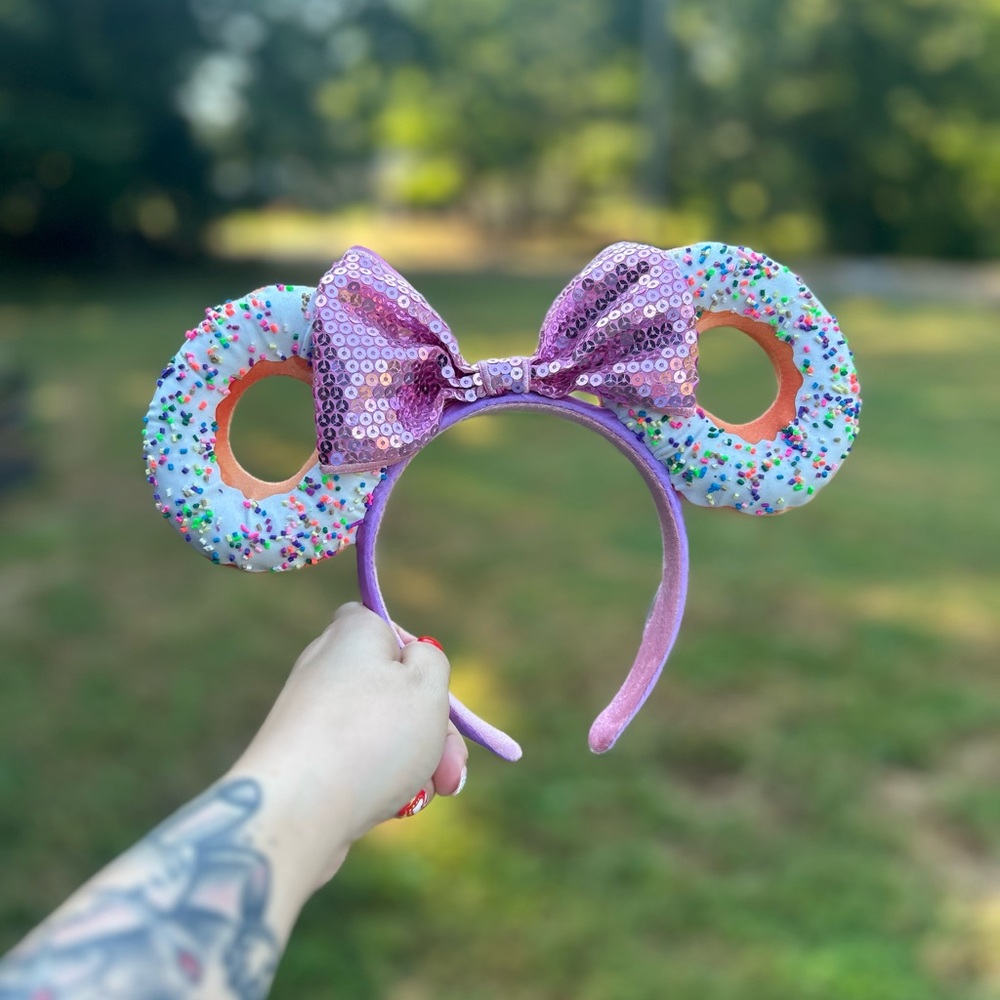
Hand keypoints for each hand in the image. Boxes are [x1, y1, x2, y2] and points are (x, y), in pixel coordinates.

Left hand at [234, 603, 467, 888]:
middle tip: (452, 774)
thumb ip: (432, 661)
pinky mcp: (301, 758)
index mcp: (352, 632)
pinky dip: (378, 781)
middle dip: (434, 733)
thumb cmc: (373, 737)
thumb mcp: (427, 684)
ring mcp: (309, 716)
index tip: (433, 694)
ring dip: (414, 764)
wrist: (296, 811)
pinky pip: (354, 762)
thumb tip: (412, 661)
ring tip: (423, 795)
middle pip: (394, 691)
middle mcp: (324, 666)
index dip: (417, 659)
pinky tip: (391, 808)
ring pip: (381, 733)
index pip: (388, 629)